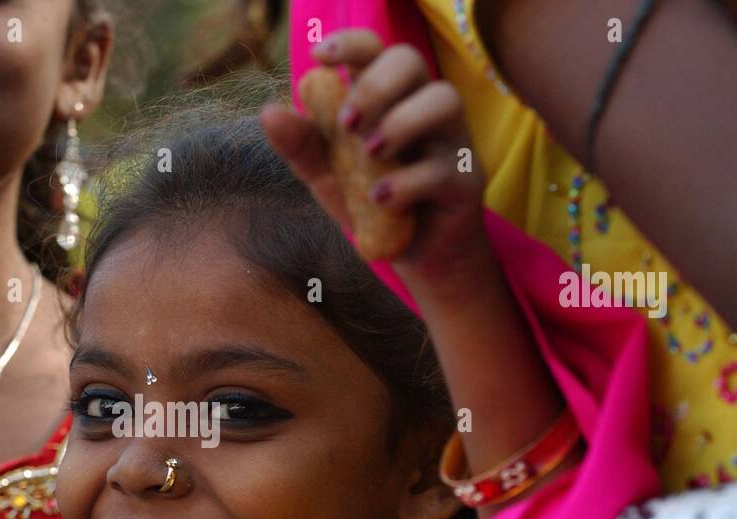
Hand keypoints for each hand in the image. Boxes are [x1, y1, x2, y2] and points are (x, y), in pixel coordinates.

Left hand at [263, 29, 488, 281]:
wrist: (414, 256)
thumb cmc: (372, 204)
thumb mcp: (327, 176)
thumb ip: (301, 146)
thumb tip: (269, 112)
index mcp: (387, 97)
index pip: (375, 49)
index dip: (350, 44)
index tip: (320, 57)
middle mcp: (422, 107)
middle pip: (411, 60)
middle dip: (375, 85)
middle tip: (347, 125)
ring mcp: (451, 139)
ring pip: (444, 99)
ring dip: (402, 121)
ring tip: (372, 154)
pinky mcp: (467, 179)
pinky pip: (443, 168)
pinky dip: (407, 183)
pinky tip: (381, 200)